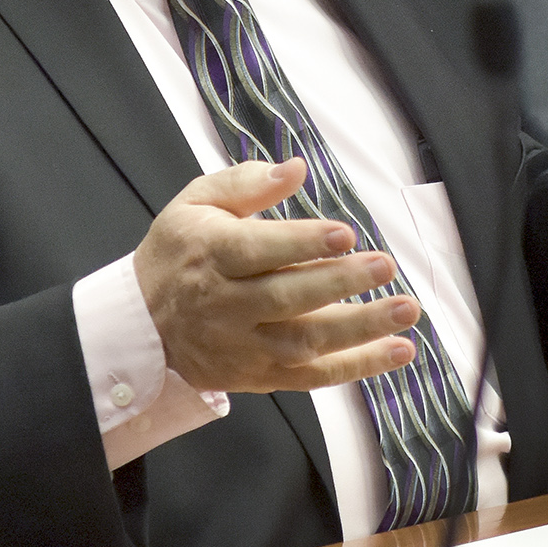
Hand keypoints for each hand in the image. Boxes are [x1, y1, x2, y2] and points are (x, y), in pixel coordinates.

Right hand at [134, 159, 419, 391]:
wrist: (141, 325)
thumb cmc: (179, 254)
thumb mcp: (196, 203)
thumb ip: (246, 183)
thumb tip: (295, 169)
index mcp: (212, 254)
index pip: (260, 250)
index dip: (304, 243)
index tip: (345, 233)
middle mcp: (227, 304)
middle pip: (288, 297)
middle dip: (340, 283)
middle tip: (384, 265)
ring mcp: (245, 346)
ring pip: (305, 342)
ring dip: (361, 329)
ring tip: (406, 311)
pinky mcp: (259, 376)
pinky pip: (313, 377)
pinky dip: (357, 368)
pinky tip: (397, 351)